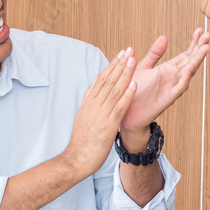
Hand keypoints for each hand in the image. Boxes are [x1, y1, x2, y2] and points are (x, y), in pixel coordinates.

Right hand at [65, 51, 136, 173]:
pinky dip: (126, 96)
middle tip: (129, 50)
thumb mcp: (83, 116)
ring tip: (133, 60)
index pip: (102, 79)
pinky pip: (118, 108)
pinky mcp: (107, 126)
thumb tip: (96, 83)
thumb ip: (90, 100)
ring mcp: (100, 115)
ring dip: (124, 74)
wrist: (76, 160)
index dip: (112, 65)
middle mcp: (94, 106)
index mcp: (89, 103)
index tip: (121, 54)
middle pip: (108, 81)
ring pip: (114, 91)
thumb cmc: (82, 141)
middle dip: (120, 64)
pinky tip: (134, 85)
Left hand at [119, 29, 209, 146]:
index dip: (193, 43)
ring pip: (188, 73)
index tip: (200, 31)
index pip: (185, 54)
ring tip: (205, 48)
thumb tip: (164, 37)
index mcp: (167, 70)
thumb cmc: (133, 91)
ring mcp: (170, 88)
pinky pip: (177, 89)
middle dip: (199, 48)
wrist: (125, 113)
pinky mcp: (165, 99)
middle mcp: (171, 78)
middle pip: (190, 61)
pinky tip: (189, 70)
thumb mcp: (143, 67)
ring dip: (196, 61)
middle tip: (208, 35)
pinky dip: (184, 80)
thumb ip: (154, 54)